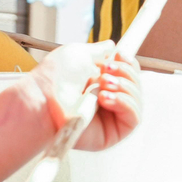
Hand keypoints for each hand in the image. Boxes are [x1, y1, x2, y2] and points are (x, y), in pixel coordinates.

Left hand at [22, 41, 141, 151]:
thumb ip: (100, 51)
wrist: (44, 99)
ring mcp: (109, 118)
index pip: (126, 74)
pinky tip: (106, 98)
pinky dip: (125, 102)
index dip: (128, 63)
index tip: (121, 54)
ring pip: (137, 99)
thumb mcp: (79, 54)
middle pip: (135, 85)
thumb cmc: (55, 78)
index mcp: (98, 83)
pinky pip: (134, 117)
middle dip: (125, 73)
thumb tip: (113, 47)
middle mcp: (105, 100)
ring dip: (125, 86)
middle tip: (107, 70)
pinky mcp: (112, 134)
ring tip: (103, 84)